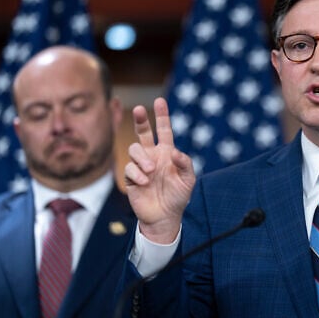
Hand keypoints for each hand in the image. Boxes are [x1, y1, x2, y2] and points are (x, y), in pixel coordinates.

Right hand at [124, 97, 195, 242]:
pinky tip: (146, 182)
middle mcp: (152, 156)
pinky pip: (130, 169)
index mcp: (167, 153)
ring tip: (151, 170)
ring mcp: (141, 166)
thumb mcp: (188, 179)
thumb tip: (173, 151)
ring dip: (142, 158)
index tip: (159, 101)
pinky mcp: (131, 178)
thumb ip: (185, 163)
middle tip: (140, 109)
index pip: (164, 130)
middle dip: (141, 120)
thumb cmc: (178, 196)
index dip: (162, 116)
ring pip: (134, 149)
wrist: (165, 216)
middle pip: (143, 133)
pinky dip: (138, 174)